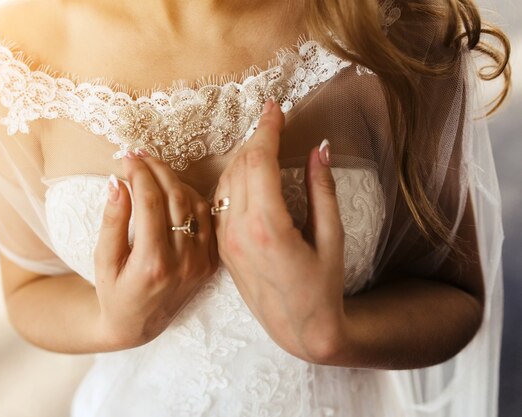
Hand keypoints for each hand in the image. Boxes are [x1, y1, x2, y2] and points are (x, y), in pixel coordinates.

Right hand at [93, 151, 218, 348]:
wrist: (138, 325)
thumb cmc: (113, 292)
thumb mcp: (103, 260)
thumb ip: (112, 221)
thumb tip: (117, 182)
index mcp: (153, 264)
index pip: (149, 202)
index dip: (138, 173)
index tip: (126, 157)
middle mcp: (183, 263)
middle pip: (175, 198)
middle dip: (156, 169)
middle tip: (140, 154)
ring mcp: (200, 264)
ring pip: (194, 204)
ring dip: (175, 180)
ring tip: (153, 169)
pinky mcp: (210, 263)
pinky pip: (206, 220)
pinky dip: (191, 198)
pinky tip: (173, 190)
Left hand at [213, 99, 346, 361]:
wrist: (299, 330)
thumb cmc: (324, 287)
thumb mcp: (332, 238)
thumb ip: (322, 190)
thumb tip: (318, 149)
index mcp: (268, 227)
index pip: (259, 162)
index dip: (266, 130)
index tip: (273, 108)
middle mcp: (240, 232)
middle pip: (239, 167)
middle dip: (254, 139)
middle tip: (271, 121)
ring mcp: (227, 241)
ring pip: (225, 182)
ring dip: (241, 158)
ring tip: (262, 142)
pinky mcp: (223, 249)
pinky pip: (220, 203)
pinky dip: (233, 180)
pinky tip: (248, 172)